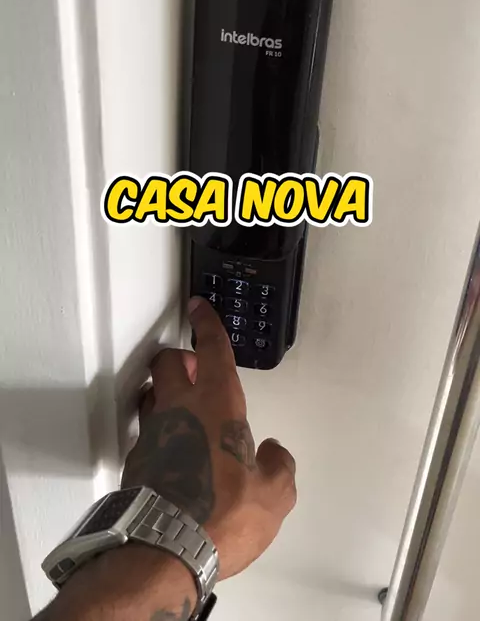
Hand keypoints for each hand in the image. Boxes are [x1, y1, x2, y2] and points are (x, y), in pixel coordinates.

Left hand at [122, 296, 296, 579]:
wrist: (165, 548)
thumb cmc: (221, 513)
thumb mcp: (274, 495)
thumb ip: (278, 466)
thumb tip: (273, 453)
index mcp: (216, 403)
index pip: (211, 349)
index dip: (206, 324)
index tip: (198, 306)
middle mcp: (179, 408)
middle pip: (168, 361)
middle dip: (182, 357)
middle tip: (196, 368)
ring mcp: (153, 432)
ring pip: (152, 392)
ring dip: (166, 390)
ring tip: (184, 406)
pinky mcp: (137, 460)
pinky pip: (147, 430)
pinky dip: (160, 429)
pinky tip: (174, 449)